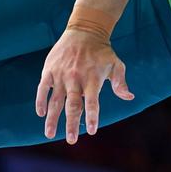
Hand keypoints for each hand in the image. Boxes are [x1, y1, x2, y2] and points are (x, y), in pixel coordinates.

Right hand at [35, 28, 132, 143]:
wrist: (84, 30)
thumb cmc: (102, 51)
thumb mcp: (116, 64)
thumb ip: (121, 82)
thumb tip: (130, 97)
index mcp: (92, 79)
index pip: (92, 102)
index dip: (92, 116)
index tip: (91, 131)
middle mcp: (75, 78)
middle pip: (72, 105)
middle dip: (71, 124)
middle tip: (71, 140)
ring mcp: (61, 75)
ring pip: (55, 100)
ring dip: (52, 119)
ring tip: (49, 134)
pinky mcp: (49, 70)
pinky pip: (42, 88)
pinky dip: (40, 101)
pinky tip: (40, 114)